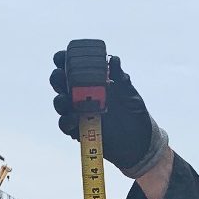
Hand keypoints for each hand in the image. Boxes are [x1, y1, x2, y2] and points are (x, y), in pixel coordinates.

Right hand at [50, 51, 168, 178]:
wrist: (140, 142)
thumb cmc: (135, 113)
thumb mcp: (130, 94)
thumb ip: (121, 79)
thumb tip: (115, 60)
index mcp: (94, 82)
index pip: (74, 68)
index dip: (64, 60)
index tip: (62, 57)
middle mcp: (83, 95)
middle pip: (61, 83)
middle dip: (57, 78)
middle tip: (61, 76)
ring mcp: (79, 113)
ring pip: (61, 103)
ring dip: (59, 99)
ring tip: (64, 99)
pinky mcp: (79, 130)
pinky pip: (65, 125)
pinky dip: (66, 121)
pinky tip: (73, 119)